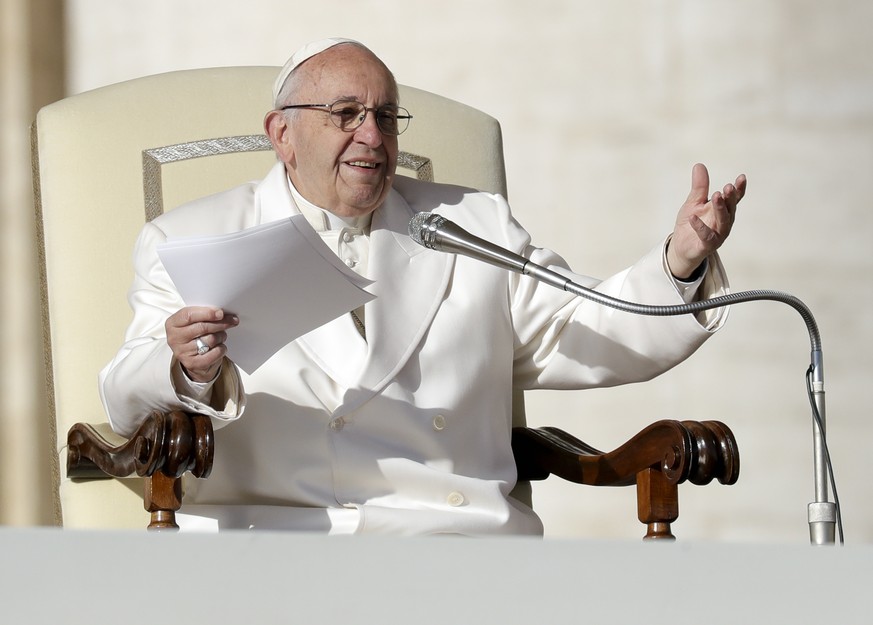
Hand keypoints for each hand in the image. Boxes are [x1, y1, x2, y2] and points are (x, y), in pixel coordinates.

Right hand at [165, 306, 238, 382]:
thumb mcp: (194, 321)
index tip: (221, 313)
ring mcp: (182, 352)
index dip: (207, 313)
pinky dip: (221, 348)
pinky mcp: (192, 363)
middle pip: (202, 327)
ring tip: (221, 336)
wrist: (193, 357)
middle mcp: (174, 338)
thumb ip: (203, 314)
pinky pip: (215, 353)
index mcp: (172, 324)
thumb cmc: (195, 335)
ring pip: (210, 339)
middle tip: (232, 321)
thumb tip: (221, 313)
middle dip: (220, 323)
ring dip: (221, 336)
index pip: (189, 315)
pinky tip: (219, 347)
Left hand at [666, 163, 746, 278]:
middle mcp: (724, 222)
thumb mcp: (694, 202)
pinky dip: (700, 227)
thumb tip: (699, 165)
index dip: (739, 189)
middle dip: (730, 198)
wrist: (680, 247)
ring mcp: (717, 235)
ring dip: (720, 209)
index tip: (742, 177)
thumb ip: (699, 187)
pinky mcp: (707, 246)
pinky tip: (694, 217)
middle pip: (730, 209)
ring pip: (723, 221)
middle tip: (728, 187)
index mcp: (722, 210)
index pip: (734, 199)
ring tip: (717, 196)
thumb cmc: (692, 223)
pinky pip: (706, 236)